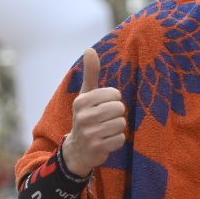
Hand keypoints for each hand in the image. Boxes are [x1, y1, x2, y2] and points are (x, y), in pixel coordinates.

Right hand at [60, 47, 126, 177]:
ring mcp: (89, 134)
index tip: (104, 105)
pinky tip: (106, 140)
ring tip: (106, 129)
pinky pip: (121, 139)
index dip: (114, 99)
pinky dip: (117, 140)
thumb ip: (90, 72)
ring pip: (121, 124)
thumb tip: (89, 49)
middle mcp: (83, 117)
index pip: (114, 94)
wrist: (78, 149)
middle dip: (117, 114)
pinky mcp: (97, 148)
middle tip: (106, 119)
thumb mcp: (86, 94)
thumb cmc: (86, 116)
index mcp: (81, 101)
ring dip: (117, 127)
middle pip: (119, 108)